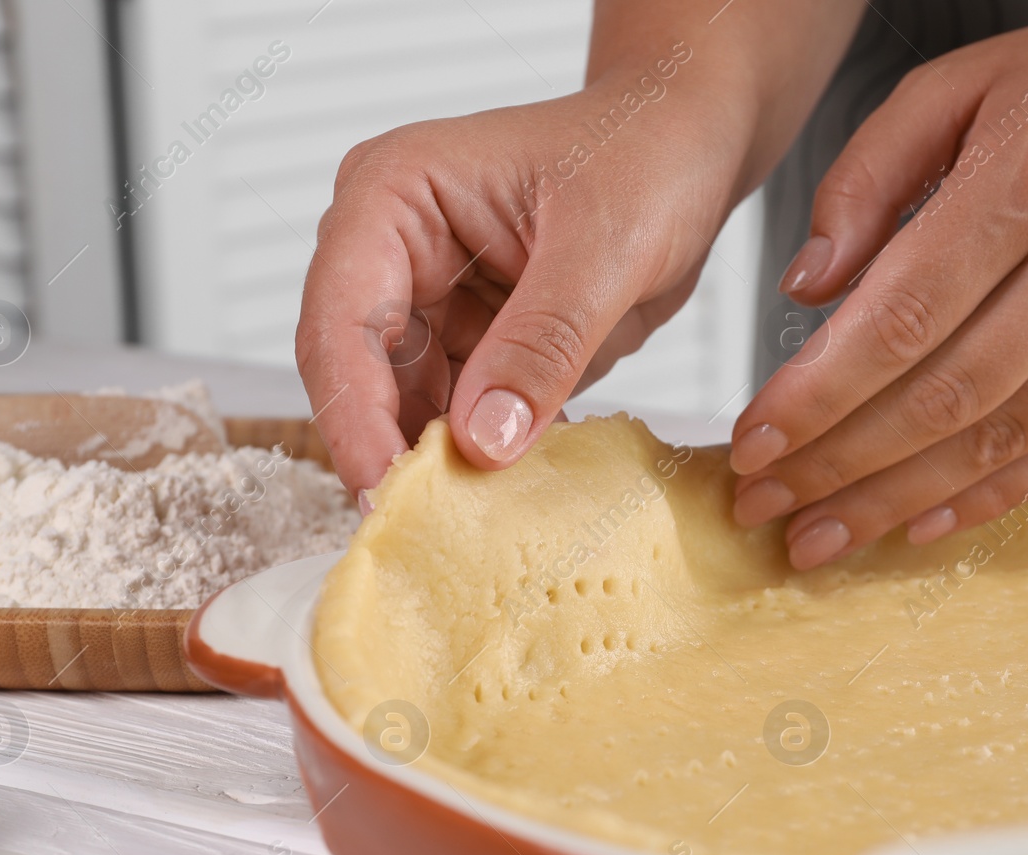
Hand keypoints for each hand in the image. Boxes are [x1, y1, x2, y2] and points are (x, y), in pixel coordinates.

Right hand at [295, 62, 751, 503]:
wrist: (687, 148)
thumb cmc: (645, 153)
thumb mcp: (603, 247)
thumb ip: (542, 344)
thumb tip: (483, 443)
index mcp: (391, 196)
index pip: (340, 320)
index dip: (353, 414)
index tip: (384, 492)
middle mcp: (389, 252)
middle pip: (357, 376)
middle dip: (388, 452)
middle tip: (423, 532)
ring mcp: (425, 303)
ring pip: (401, 409)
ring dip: (435, 467)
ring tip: (471, 528)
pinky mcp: (468, 346)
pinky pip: (455, 418)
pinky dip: (478, 460)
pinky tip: (508, 499)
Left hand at [727, 2, 1027, 567]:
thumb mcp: (957, 85)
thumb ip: (866, 178)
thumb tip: (806, 289)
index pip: (901, 316)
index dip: (818, 393)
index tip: (752, 441)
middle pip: (944, 395)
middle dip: (838, 465)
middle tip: (761, 505)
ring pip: (1001, 439)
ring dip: (898, 501)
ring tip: (820, 536)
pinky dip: (989, 498)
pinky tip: (917, 524)